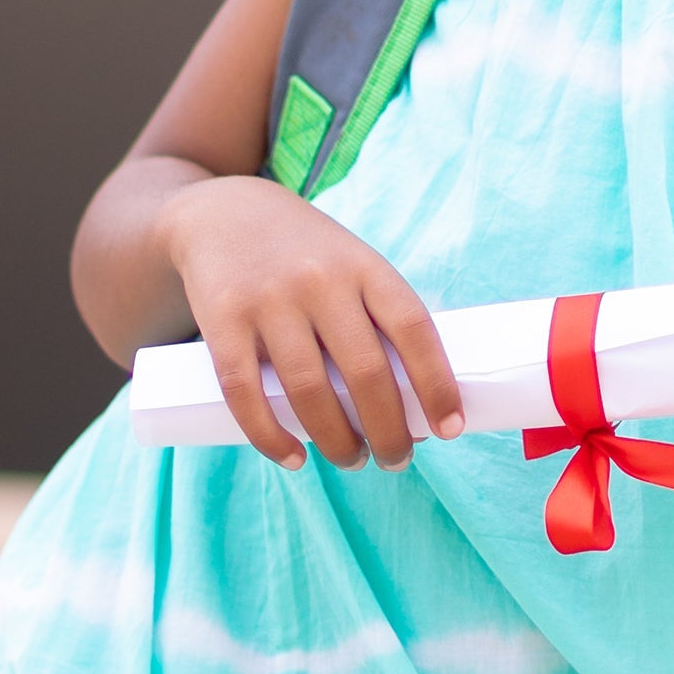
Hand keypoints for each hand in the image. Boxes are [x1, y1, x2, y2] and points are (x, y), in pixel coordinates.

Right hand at [157, 175, 466, 472]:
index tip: (450, 428)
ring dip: (337, 442)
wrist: (223, 212)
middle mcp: (321, 280)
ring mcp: (270, 300)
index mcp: (364, 266)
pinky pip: (245, 394)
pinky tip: (294, 458)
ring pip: (309, 392)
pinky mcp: (223, 320)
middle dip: (389, 431)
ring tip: (352, 460)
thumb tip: (415, 402)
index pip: (413, 328)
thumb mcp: (352, 264)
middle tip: (396, 459)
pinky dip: (271, 438)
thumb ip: (376, 318)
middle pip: (365, 372)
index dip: (437, 382)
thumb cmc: (306, 254)